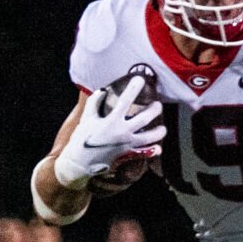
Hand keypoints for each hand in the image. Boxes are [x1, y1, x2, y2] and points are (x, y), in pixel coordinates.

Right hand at [53, 74, 165, 188]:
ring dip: (159, 132)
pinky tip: (159, 148)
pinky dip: (152, 151)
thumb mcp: (87, 118)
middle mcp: (122, 132)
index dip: (133, 89)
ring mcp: (127, 144)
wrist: (80, 162)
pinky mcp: (127, 154)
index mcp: (111, 121)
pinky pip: (144, 153)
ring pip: (149, 137)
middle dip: (154, 110)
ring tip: (162, 128)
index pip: (126, 101)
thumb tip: (103, 90)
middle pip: (144, 119)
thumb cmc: (82, 138)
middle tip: (158, 104)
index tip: (140, 79)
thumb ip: (94, 103)